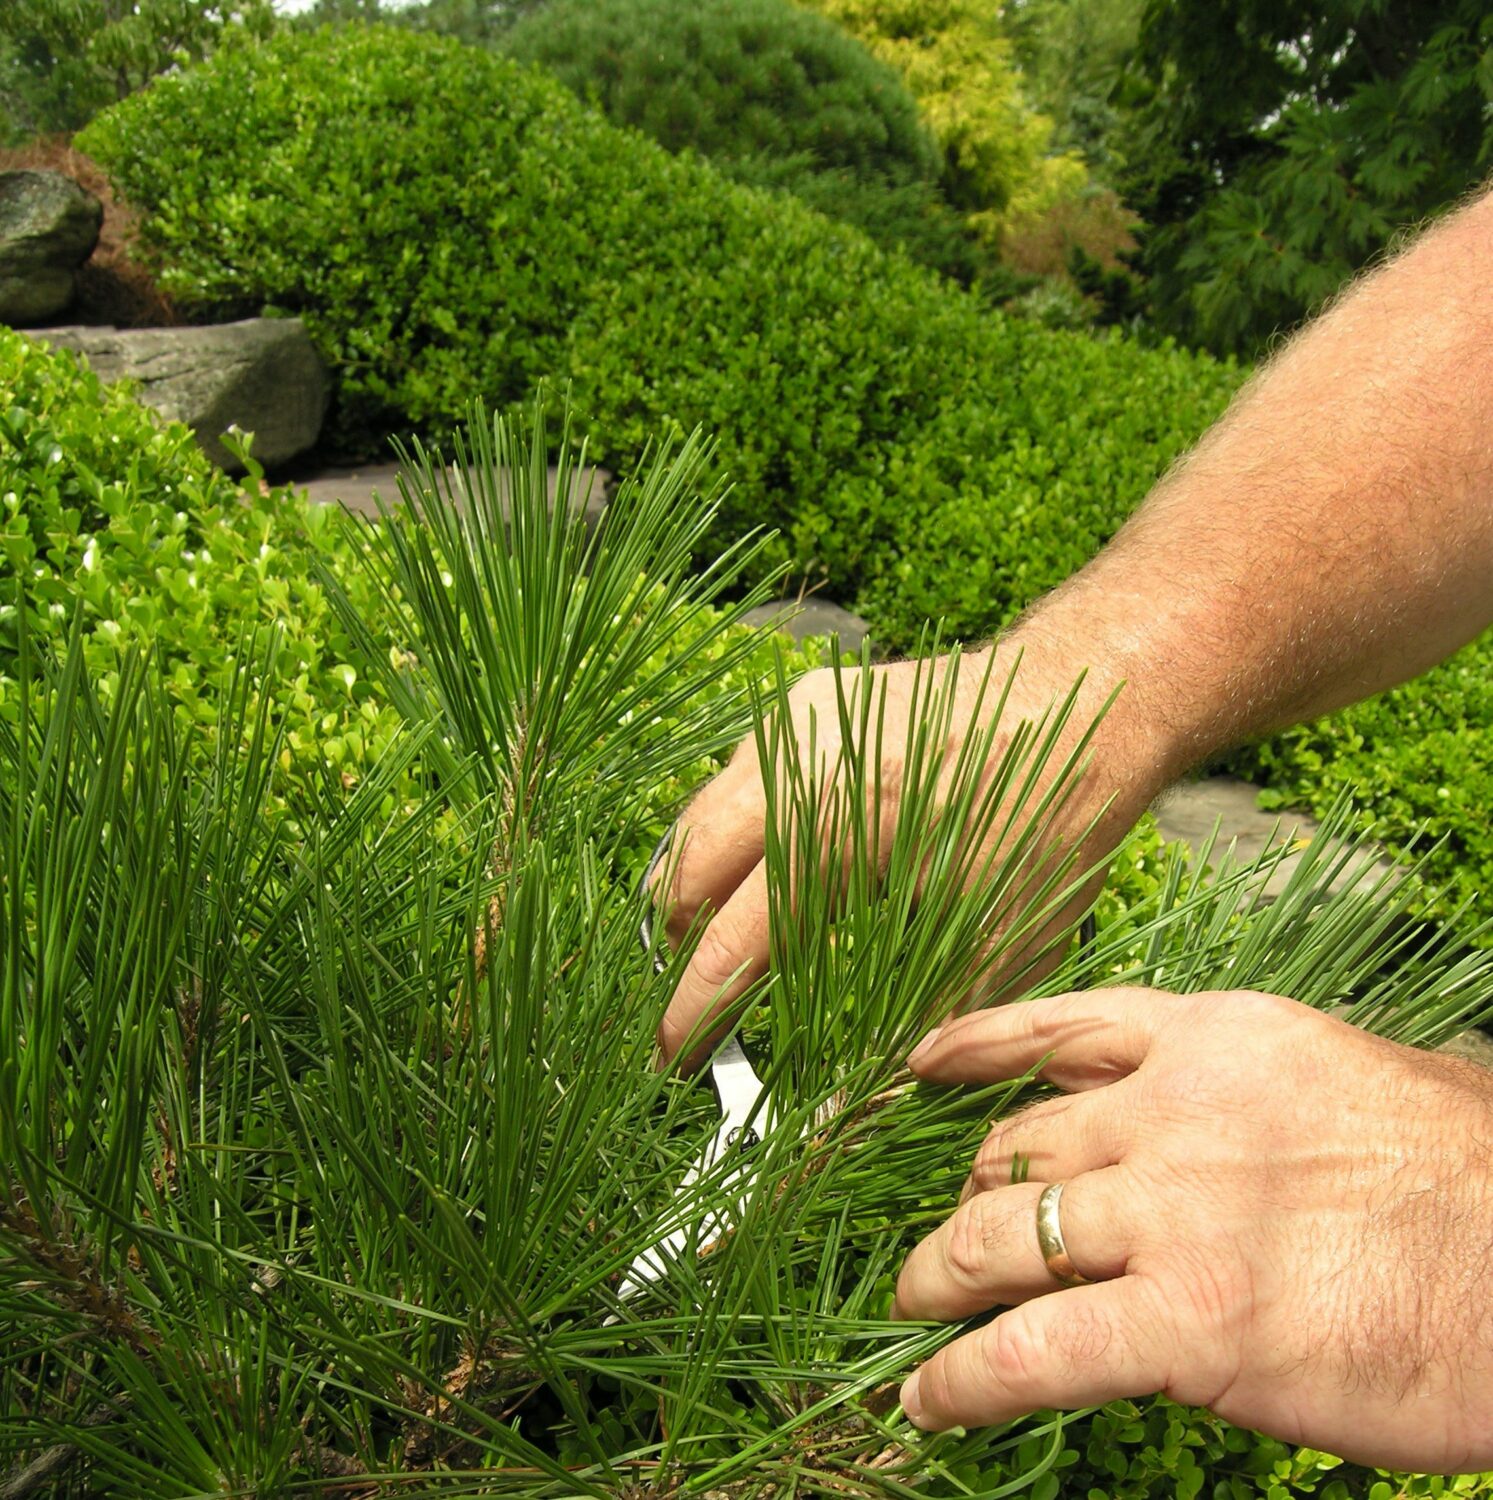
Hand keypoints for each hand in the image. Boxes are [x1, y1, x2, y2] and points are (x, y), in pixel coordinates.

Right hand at [653, 640, 1168, 1066]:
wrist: (1079, 699)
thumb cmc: (1054, 822)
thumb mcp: (1005, 940)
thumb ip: (925, 1022)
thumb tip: (864, 1104)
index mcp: (847, 829)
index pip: (735, 938)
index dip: (697, 1008)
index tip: (674, 1059)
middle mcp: (800, 766)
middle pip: (686, 872)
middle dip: (683, 947)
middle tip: (707, 1000)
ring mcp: (794, 722)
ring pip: (698, 821)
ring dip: (701, 889)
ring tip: (733, 944)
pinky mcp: (802, 702)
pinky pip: (735, 781)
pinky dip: (733, 835)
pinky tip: (769, 872)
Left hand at [893, 988, 1492, 1473]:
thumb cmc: (1472, 1178)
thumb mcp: (1345, 1078)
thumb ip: (1243, 1095)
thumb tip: (1183, 1127)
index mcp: (1215, 1039)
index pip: (1060, 1029)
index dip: (975, 1048)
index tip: (919, 1065)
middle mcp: (1174, 1111)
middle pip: (1018, 1147)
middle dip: (966, 1193)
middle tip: (948, 1236)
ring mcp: (1174, 1213)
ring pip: (998, 1236)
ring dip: (937, 1277)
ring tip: (912, 1309)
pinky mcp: (1189, 1324)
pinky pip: (1033, 1350)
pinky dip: (964, 1379)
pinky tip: (930, 1401)